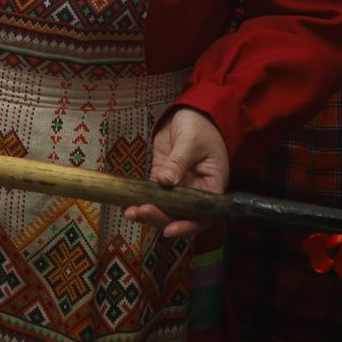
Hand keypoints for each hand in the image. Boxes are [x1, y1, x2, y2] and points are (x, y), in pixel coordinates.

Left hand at [123, 107, 228, 238]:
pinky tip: (128, 204)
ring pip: (164, 208)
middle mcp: (196, 192)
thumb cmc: (200, 126)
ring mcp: (178, 186)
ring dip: (148, 213)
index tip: (170, 229)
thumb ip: (179, 162)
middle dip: (161, 217)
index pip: (202, 215)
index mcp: (212, 186)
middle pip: (180, 215)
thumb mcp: (191, 142)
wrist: (192, 111)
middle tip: (143, 212)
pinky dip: (141, 200)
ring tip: (131, 212)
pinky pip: (152, 194)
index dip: (187, 226)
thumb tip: (165, 181)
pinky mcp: (162, 178)